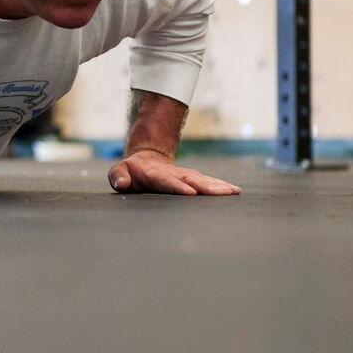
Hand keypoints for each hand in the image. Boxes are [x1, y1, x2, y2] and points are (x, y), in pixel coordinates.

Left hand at [108, 149, 240, 195]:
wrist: (147, 159)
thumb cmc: (131, 171)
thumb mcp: (119, 171)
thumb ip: (118, 176)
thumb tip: (122, 183)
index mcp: (155, 175)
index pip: (166, 182)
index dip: (178, 187)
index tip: (190, 193)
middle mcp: (174, 174)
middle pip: (191, 180)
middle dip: (205, 187)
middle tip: (221, 193)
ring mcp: (185, 176)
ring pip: (203, 180)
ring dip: (217, 186)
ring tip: (232, 192)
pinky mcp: (193, 179)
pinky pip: (209, 182)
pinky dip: (221, 186)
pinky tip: (235, 191)